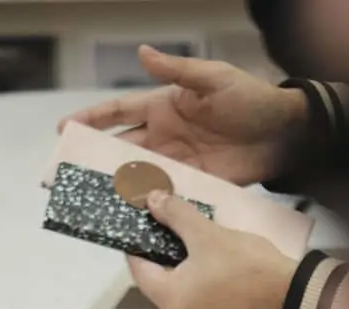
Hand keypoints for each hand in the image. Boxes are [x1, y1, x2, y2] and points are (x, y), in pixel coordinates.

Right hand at [59, 46, 307, 185]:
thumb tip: (142, 53)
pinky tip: (129, 215)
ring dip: (116, 186)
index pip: (119, 112)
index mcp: (164, 106)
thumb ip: (176, 70)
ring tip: (90, 198)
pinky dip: (147, 206)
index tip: (66, 129)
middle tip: (68, 172)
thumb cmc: (250, 99)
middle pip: (121, 148)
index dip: (92, 119)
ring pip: (137, 175)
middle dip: (95, 158)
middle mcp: (164, 135)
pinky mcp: (192, 185)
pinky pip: (163, 196)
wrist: (282, 135)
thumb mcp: (213, 78)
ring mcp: (176, 162)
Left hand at [128, 192, 296, 308]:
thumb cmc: (248, 268)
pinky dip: (205, 296)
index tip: (143, 230)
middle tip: (179, 239)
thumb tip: (152, 199)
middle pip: (162, 287)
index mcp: (170, 300)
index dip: (138, 248)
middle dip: (168, 262)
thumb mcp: (209, 235)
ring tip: (205, 257)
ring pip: (184, 301)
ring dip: (188, 280)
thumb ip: (177, 216)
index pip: (139, 271)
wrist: (292, 300)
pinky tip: (220, 279)